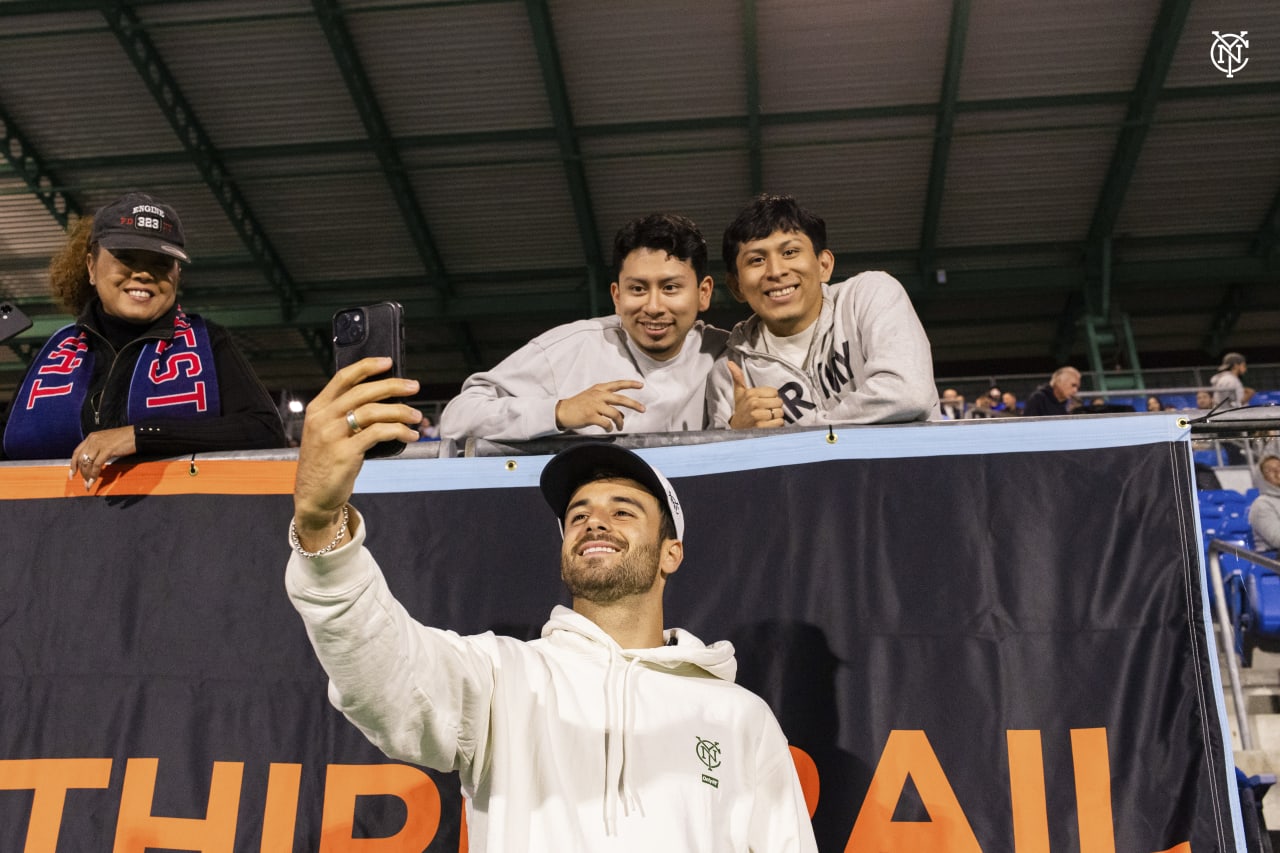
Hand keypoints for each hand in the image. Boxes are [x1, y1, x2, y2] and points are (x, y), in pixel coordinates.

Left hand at [69, 426, 137, 489]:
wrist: (137, 435)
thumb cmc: (125, 439)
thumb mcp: (107, 442)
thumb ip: (98, 449)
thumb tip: (93, 462)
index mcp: (91, 437)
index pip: (77, 452)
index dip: (73, 465)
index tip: (72, 474)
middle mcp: (93, 440)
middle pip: (80, 459)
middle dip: (81, 473)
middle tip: (84, 483)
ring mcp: (99, 444)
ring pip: (87, 463)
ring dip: (87, 476)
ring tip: (89, 484)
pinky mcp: (107, 449)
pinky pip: (97, 465)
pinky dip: (94, 474)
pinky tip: (94, 480)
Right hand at [293, 357, 420, 548]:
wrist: (313, 497)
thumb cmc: (325, 464)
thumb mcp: (326, 434)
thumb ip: (345, 416)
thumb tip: (382, 401)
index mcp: (317, 409)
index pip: (343, 378)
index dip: (367, 367)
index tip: (388, 362)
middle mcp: (323, 419)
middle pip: (363, 392)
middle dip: (392, 386)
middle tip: (414, 386)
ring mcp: (332, 436)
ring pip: (373, 411)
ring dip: (400, 411)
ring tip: (416, 416)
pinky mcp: (345, 453)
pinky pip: (378, 434)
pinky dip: (398, 431)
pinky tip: (409, 435)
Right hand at [554, 380, 644, 431]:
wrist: (562, 411)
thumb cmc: (578, 405)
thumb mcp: (592, 398)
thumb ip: (607, 403)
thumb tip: (622, 414)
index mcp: (599, 388)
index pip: (618, 384)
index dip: (630, 384)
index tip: (641, 385)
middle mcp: (598, 395)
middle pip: (621, 399)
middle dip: (634, 404)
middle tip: (643, 409)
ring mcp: (594, 405)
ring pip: (615, 414)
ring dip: (620, 422)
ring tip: (620, 427)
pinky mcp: (590, 415)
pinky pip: (606, 423)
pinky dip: (609, 427)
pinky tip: (608, 429)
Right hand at [727, 362, 784, 428]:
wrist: (736, 428)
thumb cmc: (741, 409)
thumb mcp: (739, 393)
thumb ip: (738, 377)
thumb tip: (730, 362)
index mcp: (751, 393)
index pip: (774, 392)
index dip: (771, 397)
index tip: (763, 402)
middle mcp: (754, 404)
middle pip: (779, 402)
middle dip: (774, 407)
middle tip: (766, 410)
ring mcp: (758, 416)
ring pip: (780, 412)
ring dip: (776, 417)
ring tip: (767, 418)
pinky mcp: (762, 427)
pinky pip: (779, 422)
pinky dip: (776, 425)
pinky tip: (768, 424)